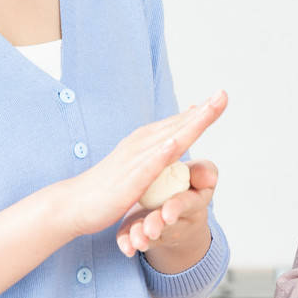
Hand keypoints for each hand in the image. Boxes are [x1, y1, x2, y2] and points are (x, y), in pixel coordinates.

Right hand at [51, 91, 227, 237]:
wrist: (74, 203)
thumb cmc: (105, 186)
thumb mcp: (134, 166)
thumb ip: (152, 155)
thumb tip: (171, 143)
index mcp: (143, 141)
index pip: (176, 122)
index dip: (200, 111)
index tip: (220, 97)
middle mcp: (140, 144)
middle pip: (178, 124)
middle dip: (203, 110)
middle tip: (224, 94)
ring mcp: (136, 160)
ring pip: (170, 138)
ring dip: (191, 123)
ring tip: (211, 108)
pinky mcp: (131, 179)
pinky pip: (151, 163)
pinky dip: (165, 151)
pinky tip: (178, 141)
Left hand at [117, 159, 216, 259]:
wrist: (175, 206)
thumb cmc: (186, 185)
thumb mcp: (198, 174)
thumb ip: (203, 171)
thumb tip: (207, 177)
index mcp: (193, 202)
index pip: (186, 203)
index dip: (177, 208)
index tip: (167, 214)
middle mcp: (177, 220)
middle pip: (167, 225)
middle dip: (157, 225)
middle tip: (150, 230)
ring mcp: (158, 229)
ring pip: (149, 235)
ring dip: (141, 237)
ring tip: (137, 240)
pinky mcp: (140, 232)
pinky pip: (132, 240)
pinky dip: (127, 243)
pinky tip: (126, 247)